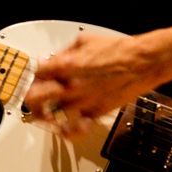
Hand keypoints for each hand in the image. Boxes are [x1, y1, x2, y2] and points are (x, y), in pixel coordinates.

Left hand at [24, 34, 159, 137]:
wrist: (141, 63)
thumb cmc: (117, 49)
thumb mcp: (85, 40)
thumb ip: (65, 51)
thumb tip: (52, 58)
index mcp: (66, 64)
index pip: (37, 72)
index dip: (35, 73)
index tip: (38, 74)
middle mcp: (71, 85)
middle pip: (36, 96)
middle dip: (30, 97)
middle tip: (31, 97)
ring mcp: (82, 101)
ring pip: (52, 114)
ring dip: (44, 114)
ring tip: (43, 113)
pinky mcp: (95, 112)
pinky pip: (75, 128)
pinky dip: (67, 131)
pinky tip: (63, 129)